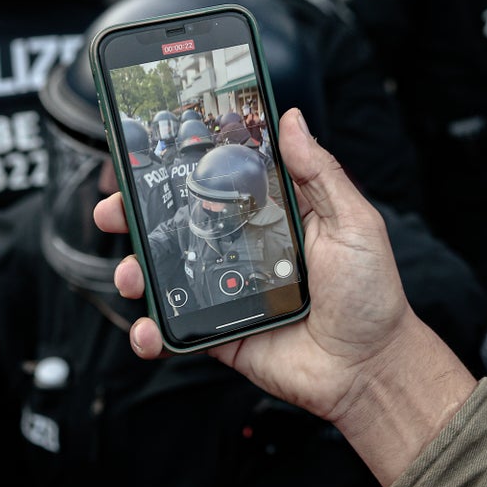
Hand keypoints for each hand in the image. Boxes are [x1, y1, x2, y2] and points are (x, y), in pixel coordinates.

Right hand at [95, 108, 475, 485]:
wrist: (369, 366)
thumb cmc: (371, 294)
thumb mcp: (353, 222)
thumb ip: (319, 172)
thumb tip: (291, 120)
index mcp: (275, 215)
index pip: (223, 181)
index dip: (185, 167)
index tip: (150, 153)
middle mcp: (247, 248)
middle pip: (182, 223)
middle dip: (139, 213)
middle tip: (116, 209)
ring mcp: (231, 290)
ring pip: (169, 273)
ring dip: (137, 270)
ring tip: (132, 273)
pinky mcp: (221, 332)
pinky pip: (177, 329)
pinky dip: (153, 332)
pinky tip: (150, 330)